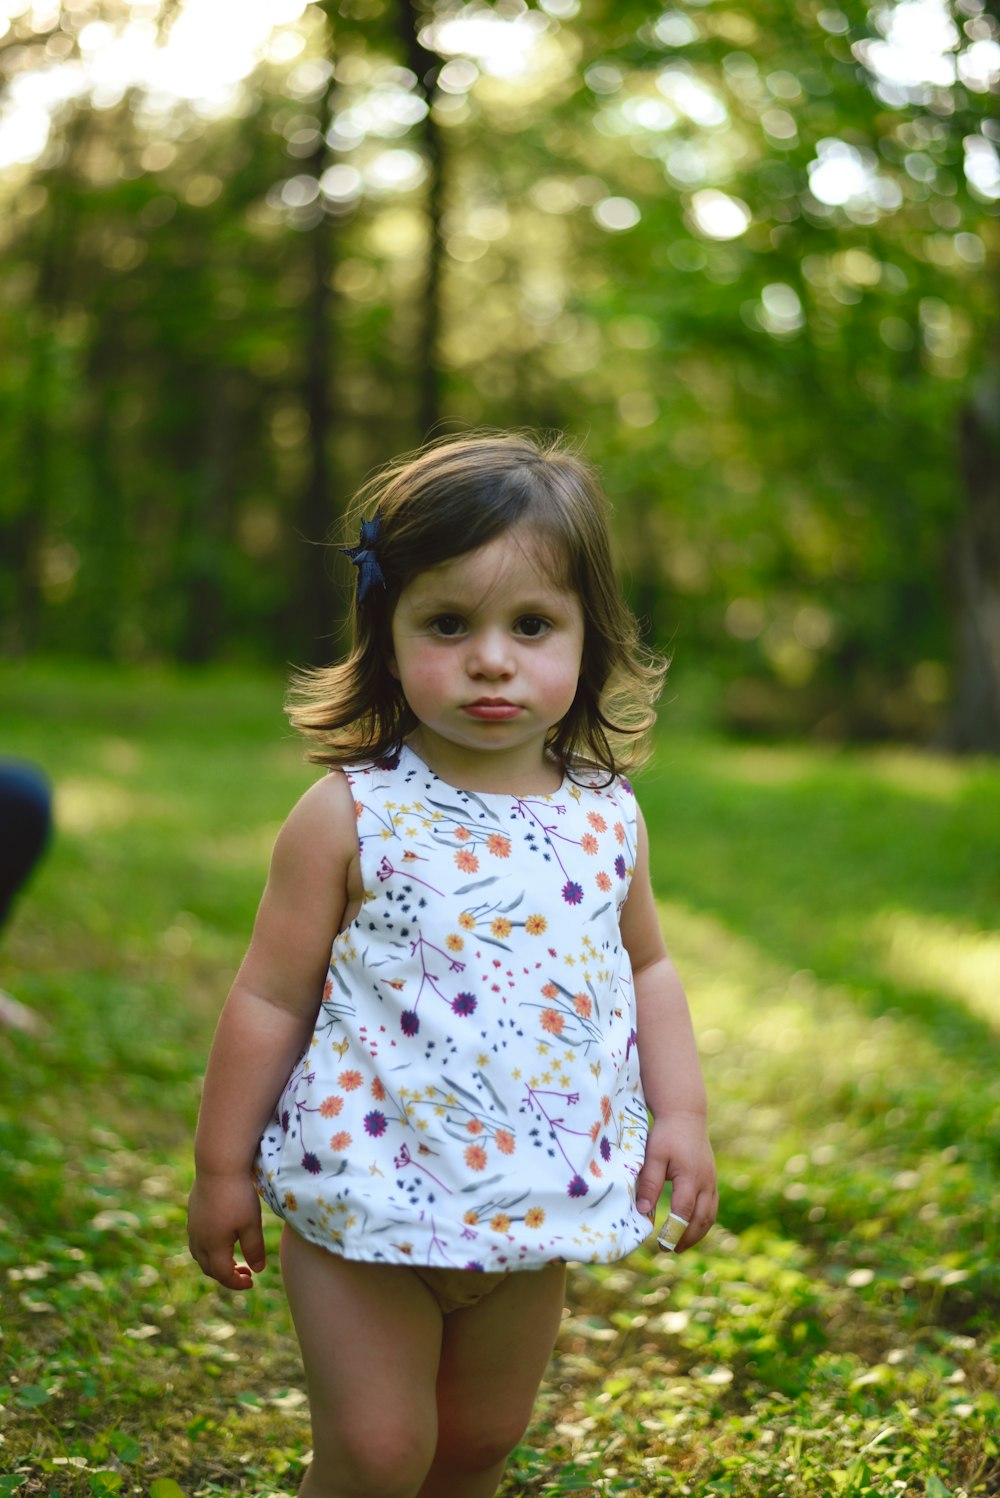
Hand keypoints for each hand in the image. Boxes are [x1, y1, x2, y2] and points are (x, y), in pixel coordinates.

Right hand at [187, 1171, 266, 1289]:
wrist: (218, 1165)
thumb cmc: (238, 1195)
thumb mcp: (251, 1224)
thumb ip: (254, 1249)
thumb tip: (258, 1270)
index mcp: (213, 1246)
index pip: (223, 1275)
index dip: (236, 1283)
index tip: (251, 1282)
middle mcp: (198, 1239)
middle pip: (209, 1268)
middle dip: (226, 1274)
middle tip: (246, 1272)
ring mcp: (193, 1225)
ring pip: (200, 1254)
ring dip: (216, 1262)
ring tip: (233, 1258)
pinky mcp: (193, 1212)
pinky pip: (197, 1239)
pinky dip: (209, 1247)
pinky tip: (223, 1236)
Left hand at [634, 1111, 716, 1252]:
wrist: (685, 1115)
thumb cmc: (666, 1134)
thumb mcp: (653, 1155)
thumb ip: (649, 1182)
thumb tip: (643, 1211)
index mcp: (690, 1176)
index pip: (684, 1211)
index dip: (674, 1230)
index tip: (662, 1245)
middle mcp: (706, 1182)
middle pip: (701, 1219)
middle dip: (687, 1238)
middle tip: (670, 1250)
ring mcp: (712, 1181)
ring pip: (710, 1215)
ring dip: (697, 1233)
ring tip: (680, 1245)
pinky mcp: (712, 1180)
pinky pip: (712, 1207)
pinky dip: (703, 1221)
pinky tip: (691, 1227)